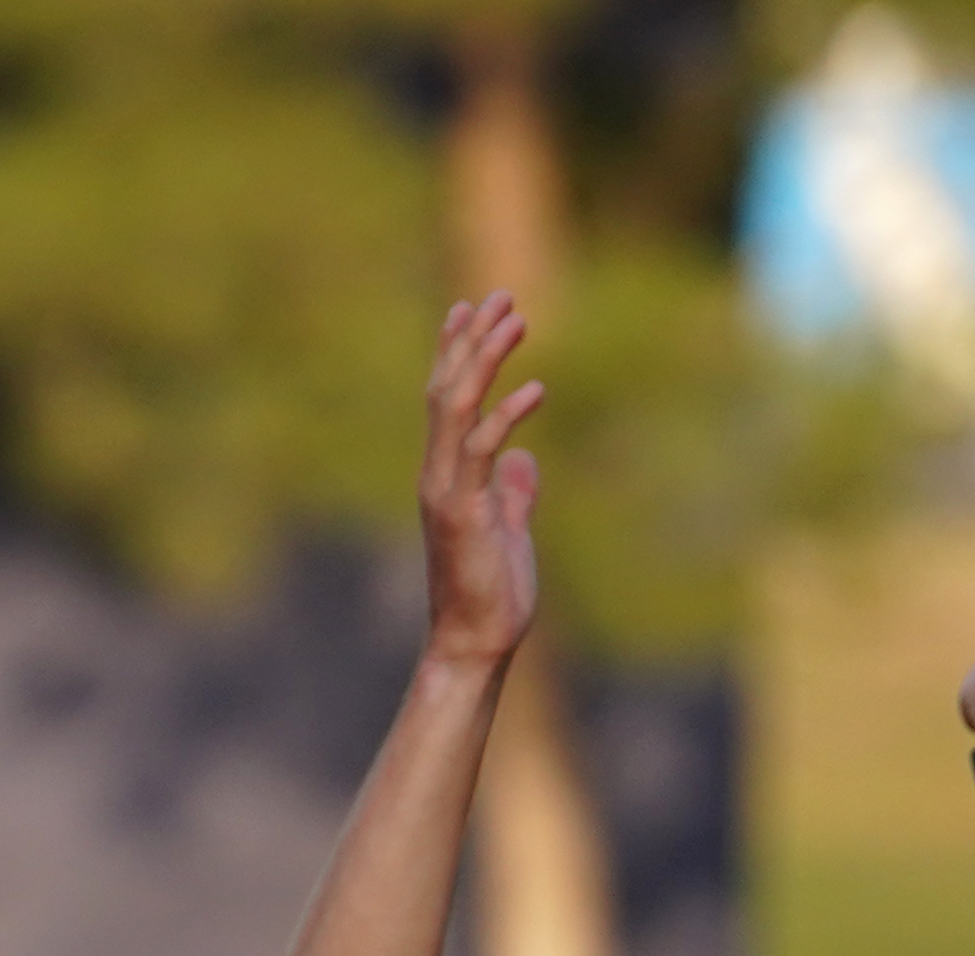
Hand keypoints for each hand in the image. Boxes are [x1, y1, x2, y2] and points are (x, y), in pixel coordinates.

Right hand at [418, 296, 545, 669]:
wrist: (476, 640)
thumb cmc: (491, 592)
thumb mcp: (509, 530)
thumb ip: (514, 493)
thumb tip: (527, 463)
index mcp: (447, 476)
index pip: (446, 400)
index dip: (457, 351)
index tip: (473, 307)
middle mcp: (438, 475)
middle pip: (447, 391)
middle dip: (472, 341)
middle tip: (501, 296)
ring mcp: (446, 491)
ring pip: (456, 410)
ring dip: (485, 361)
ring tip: (516, 319)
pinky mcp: (463, 512)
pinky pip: (481, 453)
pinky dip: (506, 417)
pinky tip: (536, 389)